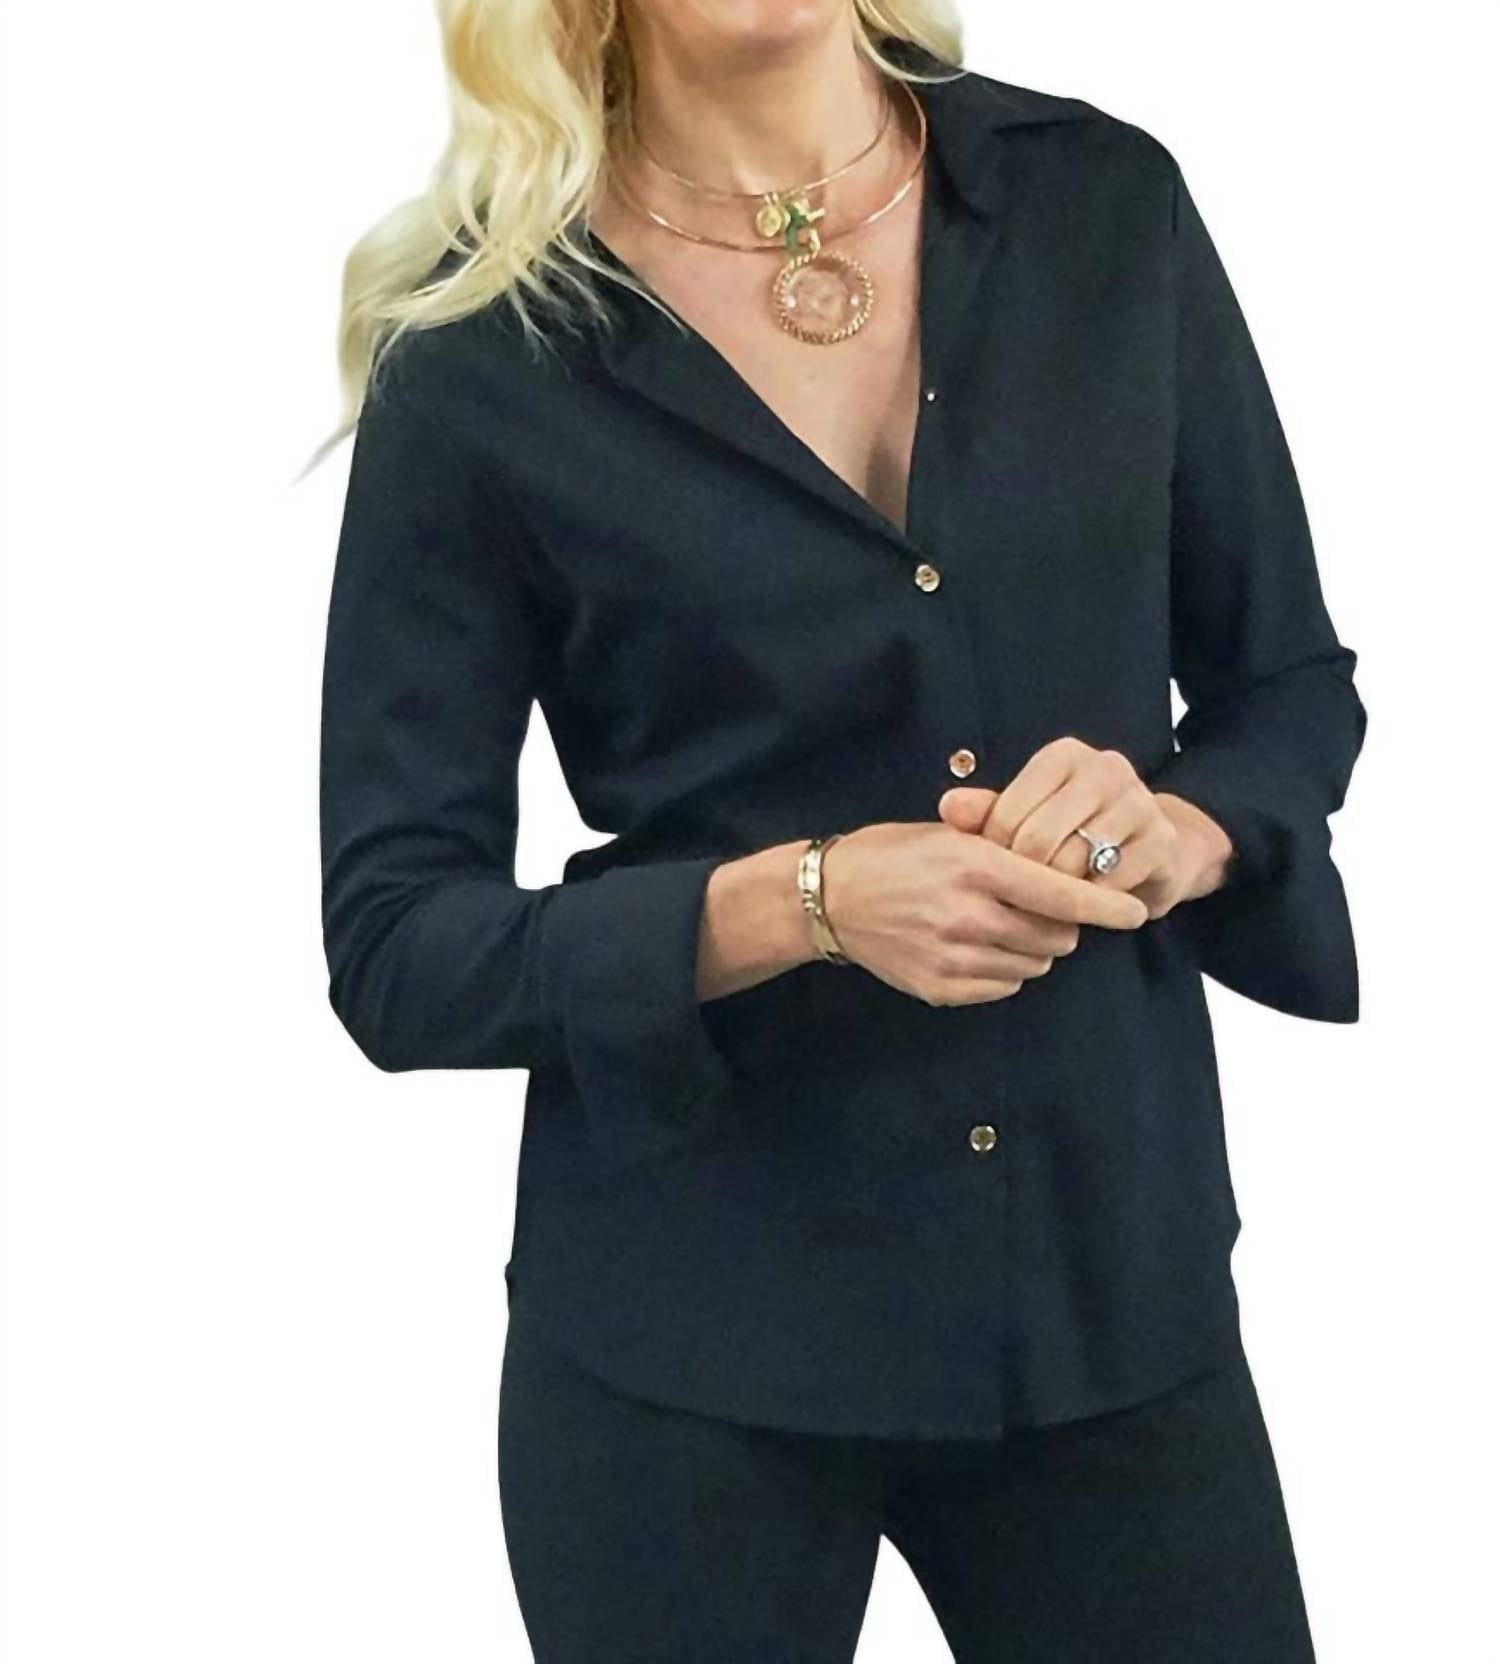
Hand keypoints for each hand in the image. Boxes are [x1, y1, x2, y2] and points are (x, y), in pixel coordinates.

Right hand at [819, 820, 1147, 1007]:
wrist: (829, 898)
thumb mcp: (947, 833)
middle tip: (1043, 907)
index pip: (1060, 893)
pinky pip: (1004, 986)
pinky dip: (1006, 969)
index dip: (1105, 905)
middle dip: (1063, 923)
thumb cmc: (892, 855)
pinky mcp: (942, 988)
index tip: (1135, 912)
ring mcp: (954, 957)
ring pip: (1034, 963)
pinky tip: (980, 946)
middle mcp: (968, 915)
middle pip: (1057, 935)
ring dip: (1034, 946)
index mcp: (974, 866)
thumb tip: (1065, 866)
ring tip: (1004, 924)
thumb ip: (1006, 847)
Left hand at [936, 737, 1234, 919]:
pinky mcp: (1161, 840)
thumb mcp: (1027, 818)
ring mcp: (1139, 801)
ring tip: (1052, 903)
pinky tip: (1086, 905)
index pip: (1007, 813)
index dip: (995, 853)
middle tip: (1023, 896)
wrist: (1153, 852)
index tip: (1000, 870)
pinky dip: (1091, 905)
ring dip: (1056, 896)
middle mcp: (1105, 768)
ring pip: (1073, 865)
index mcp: (1064, 755)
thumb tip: (948, 808)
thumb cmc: (1074, 834)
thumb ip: (986, 813)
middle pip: (1038, 840)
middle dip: (1024, 877)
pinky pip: (1109, 886)